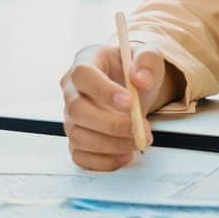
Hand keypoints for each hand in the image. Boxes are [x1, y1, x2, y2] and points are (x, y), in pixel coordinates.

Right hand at [58, 43, 182, 170]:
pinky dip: (105, 161)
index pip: (82, 75)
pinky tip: (126, 153)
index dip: (102, 90)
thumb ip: (147, 61)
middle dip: (112, 124)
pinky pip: (81, 156)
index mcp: (84, 63)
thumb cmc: (132, 69)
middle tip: (141, 127)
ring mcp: (70, 117)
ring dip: (113, 144)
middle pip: (77, 110)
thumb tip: (140, 80)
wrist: (129, 88)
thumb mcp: (147, 56)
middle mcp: (71, 91)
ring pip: (79, 136)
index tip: (129, 102)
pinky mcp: (76, 139)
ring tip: (139, 140)